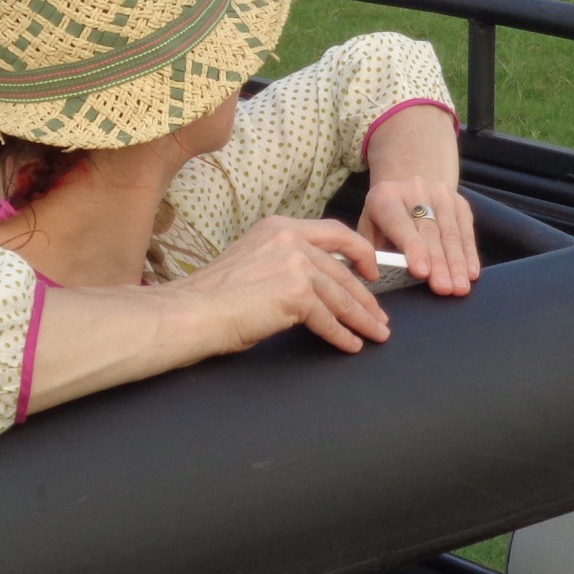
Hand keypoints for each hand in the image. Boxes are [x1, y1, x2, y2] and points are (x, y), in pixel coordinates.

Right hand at [173, 216, 390, 355]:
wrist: (194, 311)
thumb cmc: (212, 295)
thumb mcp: (253, 261)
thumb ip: (283, 263)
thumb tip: (311, 285)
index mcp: (279, 227)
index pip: (333, 233)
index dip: (358, 252)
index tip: (371, 271)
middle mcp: (290, 239)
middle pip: (343, 269)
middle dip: (365, 297)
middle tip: (378, 315)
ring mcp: (296, 264)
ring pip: (341, 295)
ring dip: (362, 318)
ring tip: (376, 333)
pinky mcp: (297, 293)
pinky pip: (328, 319)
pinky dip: (342, 335)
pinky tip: (351, 345)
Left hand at [361, 175, 478, 295]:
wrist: (406, 186)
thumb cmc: (383, 220)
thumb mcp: (370, 230)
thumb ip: (373, 251)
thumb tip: (380, 277)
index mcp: (384, 197)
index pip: (400, 224)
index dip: (412, 248)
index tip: (421, 273)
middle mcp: (414, 189)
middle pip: (429, 231)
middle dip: (438, 263)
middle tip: (444, 289)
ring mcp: (440, 193)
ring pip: (450, 232)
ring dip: (457, 263)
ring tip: (460, 287)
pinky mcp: (459, 200)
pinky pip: (467, 230)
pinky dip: (469, 254)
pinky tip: (471, 273)